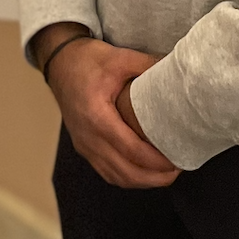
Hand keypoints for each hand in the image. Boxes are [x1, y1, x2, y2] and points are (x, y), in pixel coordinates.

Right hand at [39, 29, 178, 188]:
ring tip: (166, 173)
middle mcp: (88, 137)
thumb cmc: (86, 60)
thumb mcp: (119, 58)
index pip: (132, 150)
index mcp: (97, 117)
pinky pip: (106, 172)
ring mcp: (84, 145)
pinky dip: (127, 177)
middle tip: (178, 169)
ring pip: (116, 177)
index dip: (157, 161)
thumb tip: (176, 74)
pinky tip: (143, 172)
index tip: (179, 160)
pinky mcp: (83, 147)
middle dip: (155, 178)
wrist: (59, 62)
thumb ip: (148, 65)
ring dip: (142, 181)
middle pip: (125, 172)